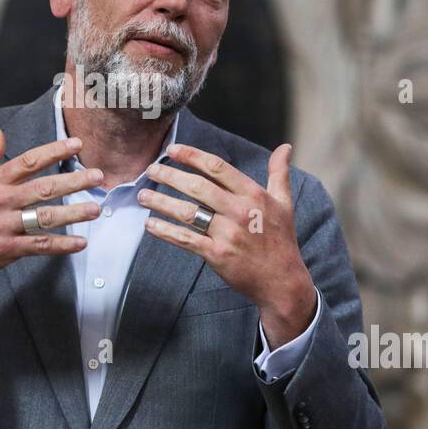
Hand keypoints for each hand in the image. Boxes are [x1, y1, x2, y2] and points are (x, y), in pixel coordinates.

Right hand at [0, 127, 103, 316]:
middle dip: (73, 181)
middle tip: (98, 175)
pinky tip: (80, 243)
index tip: (77, 144)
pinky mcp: (7, 249)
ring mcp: (4, 226)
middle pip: (42, 187)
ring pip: (44, 217)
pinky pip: (39, 245)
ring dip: (73, 213)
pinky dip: (61, 245)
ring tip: (95, 209)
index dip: (54, 151)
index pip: (28, 161)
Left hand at [139, 142, 315, 348]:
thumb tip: (285, 147)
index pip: (217, 168)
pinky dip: (165, 231)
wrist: (282, 281)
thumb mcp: (284, 204)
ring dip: (161, 202)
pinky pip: (185, 239)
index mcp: (253, 195)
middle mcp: (239, 211)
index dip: (192, 156)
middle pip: (197, 186)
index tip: (172, 149)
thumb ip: (279, 174)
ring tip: (143, 195)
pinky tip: (150, 224)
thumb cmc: (281, 241)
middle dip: (170, 175)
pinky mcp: (217, 254)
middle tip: (151, 169)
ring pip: (187, 212)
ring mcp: (227, 234)